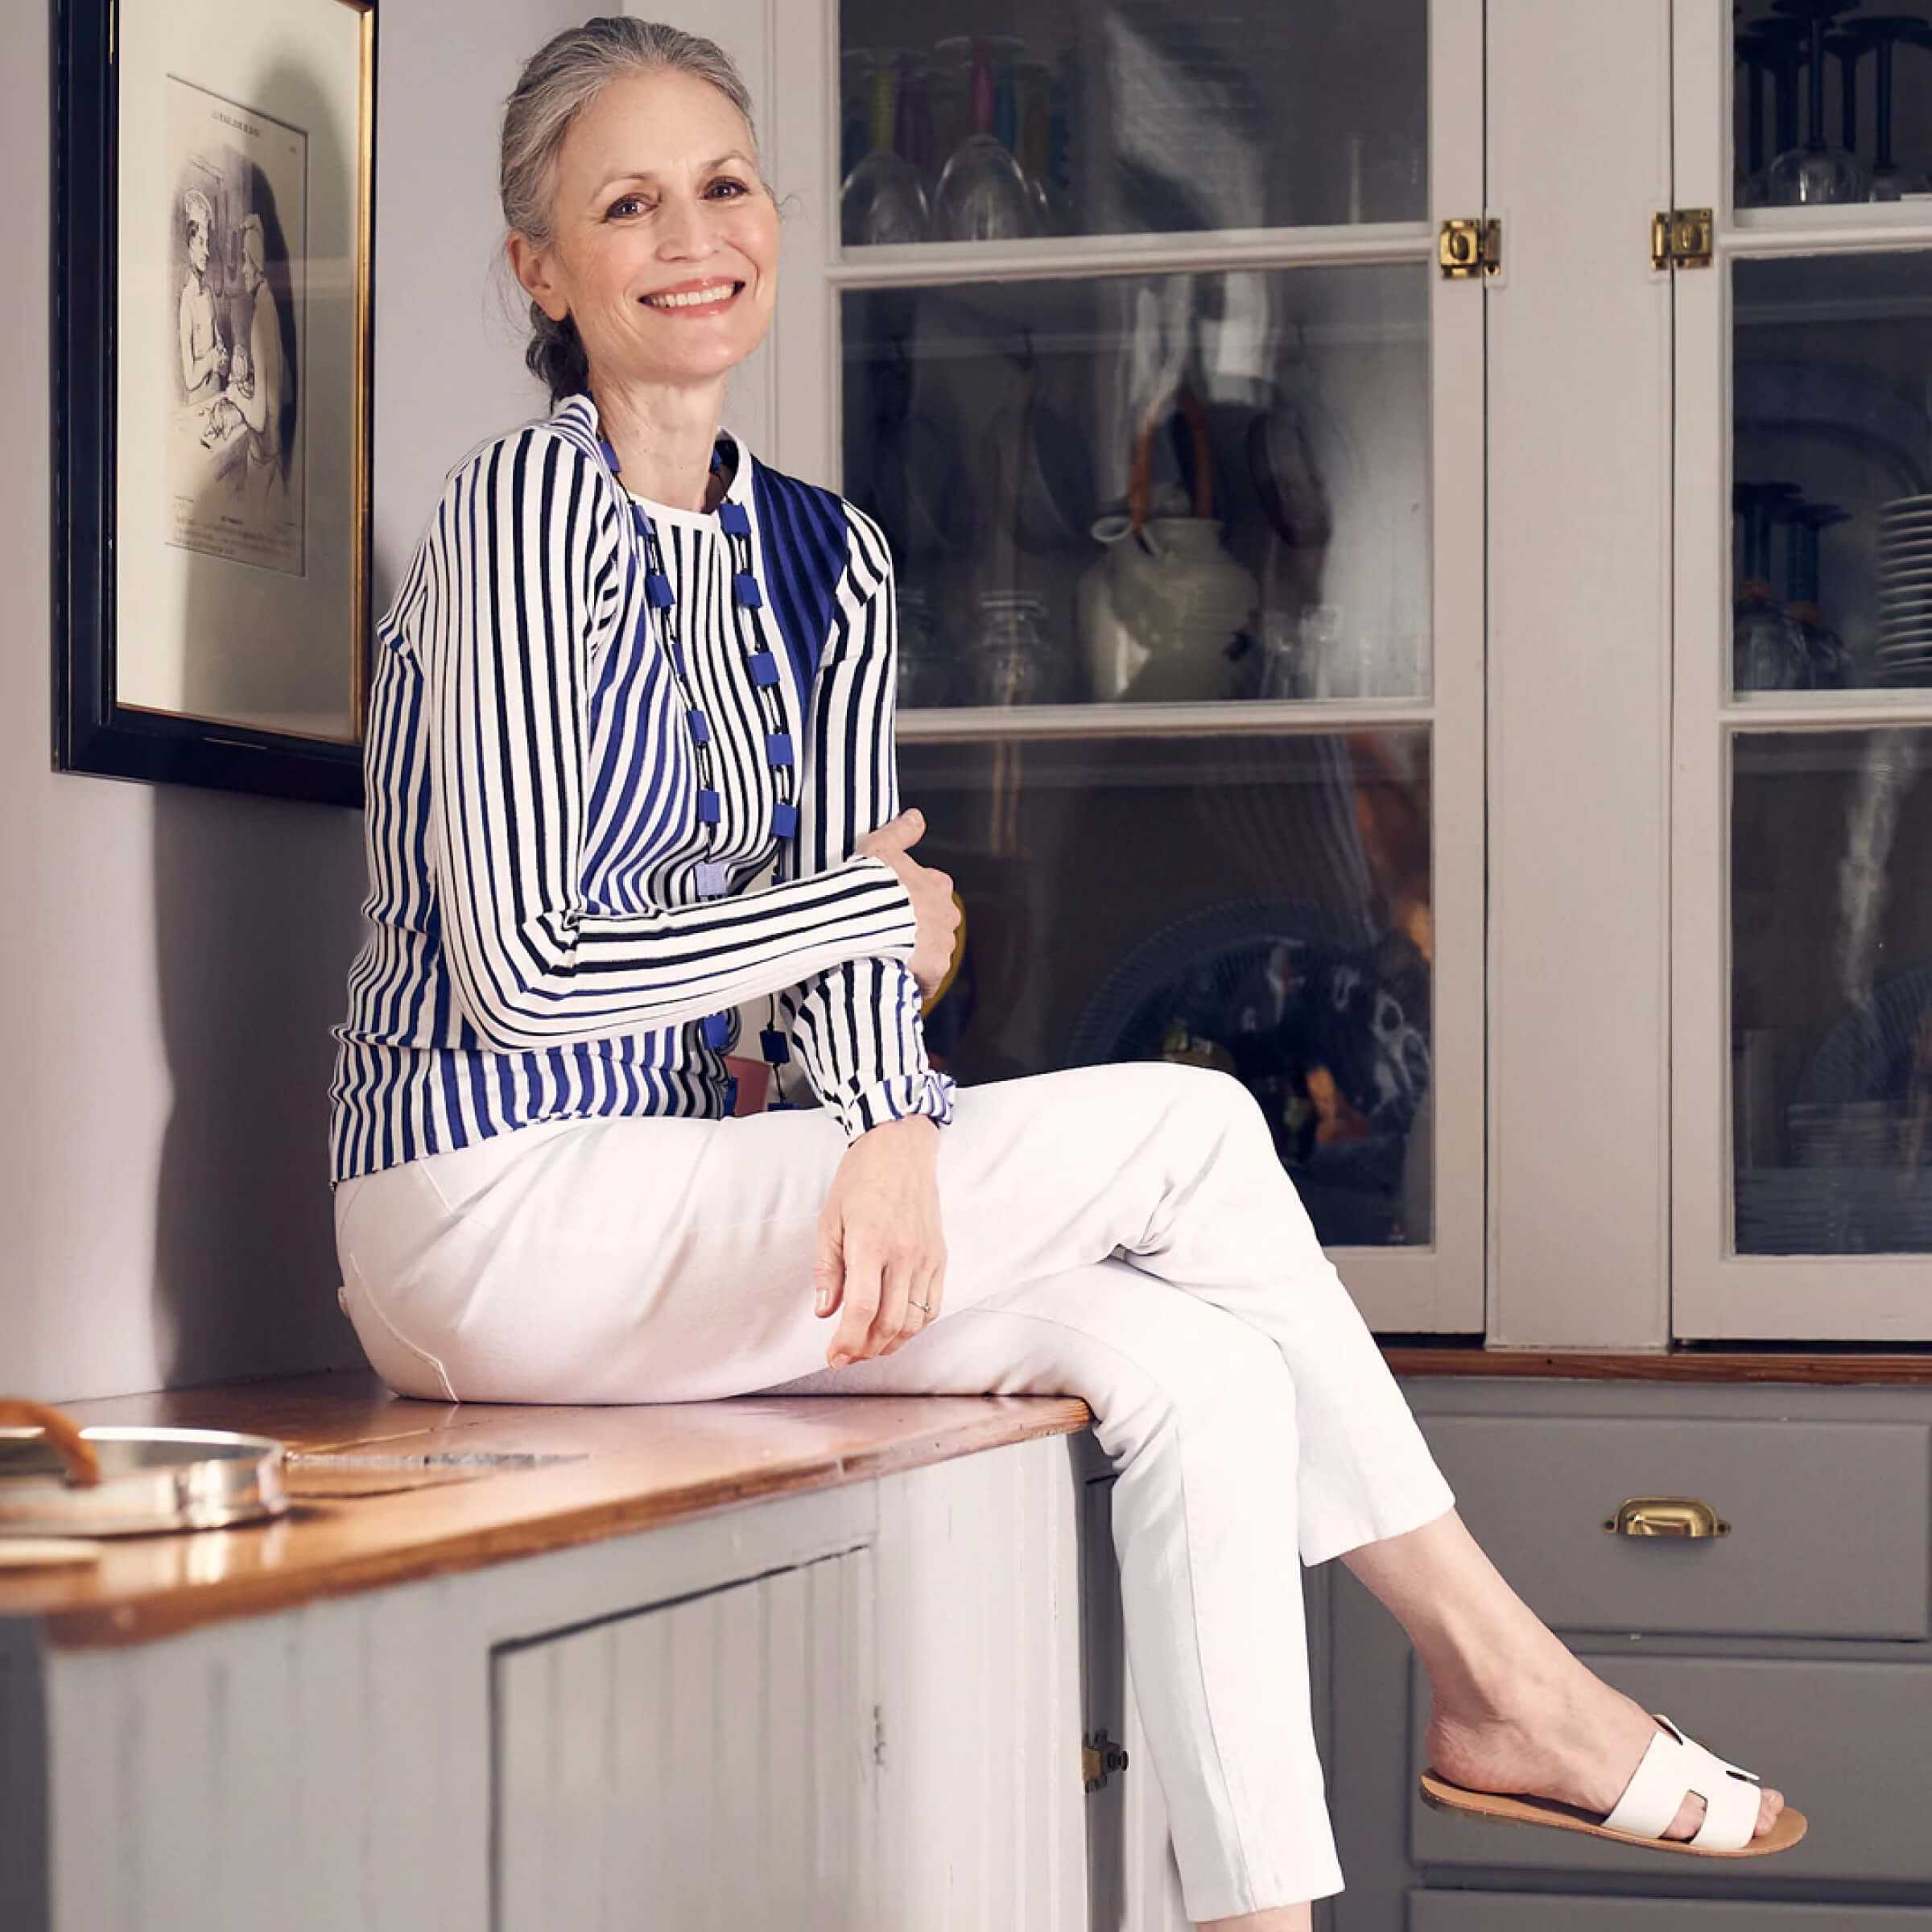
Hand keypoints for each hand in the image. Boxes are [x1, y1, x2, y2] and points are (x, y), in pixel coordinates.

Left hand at [814, 1116, 945, 1367]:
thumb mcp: (830, 1219)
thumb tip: (825, 1311)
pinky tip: (895, 1327)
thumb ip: (827, 1268)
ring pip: (914, 1321)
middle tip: (846, 1355)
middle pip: (890, 1323)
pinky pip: (932, 1306)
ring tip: (868, 1345)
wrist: (901, 1148)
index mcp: (871, 1243)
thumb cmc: (861, 1179)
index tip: (834, 1357)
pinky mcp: (940, 1258)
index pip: (862, 1308)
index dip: (847, 1342)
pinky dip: (914, 1326)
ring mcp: (926, 1257)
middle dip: (865, 1349)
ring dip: (890, 1343)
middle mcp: (904, 1254)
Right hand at [854, 808, 958, 999]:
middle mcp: (947, 913)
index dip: (912, 899)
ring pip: (932, 951)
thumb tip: (916, 817)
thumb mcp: (880, 847)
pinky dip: (914, 980)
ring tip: (886, 956)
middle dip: (917, 929)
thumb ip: (901, 832)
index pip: (933, 891)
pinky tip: (892, 975)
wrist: (862, 923)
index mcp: (937, 884)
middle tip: (887, 934)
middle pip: (935, 923)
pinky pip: (927, 978)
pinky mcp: (936, 969)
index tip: (892, 906)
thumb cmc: (868, 885)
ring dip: (915, 954)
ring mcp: (944, 943)